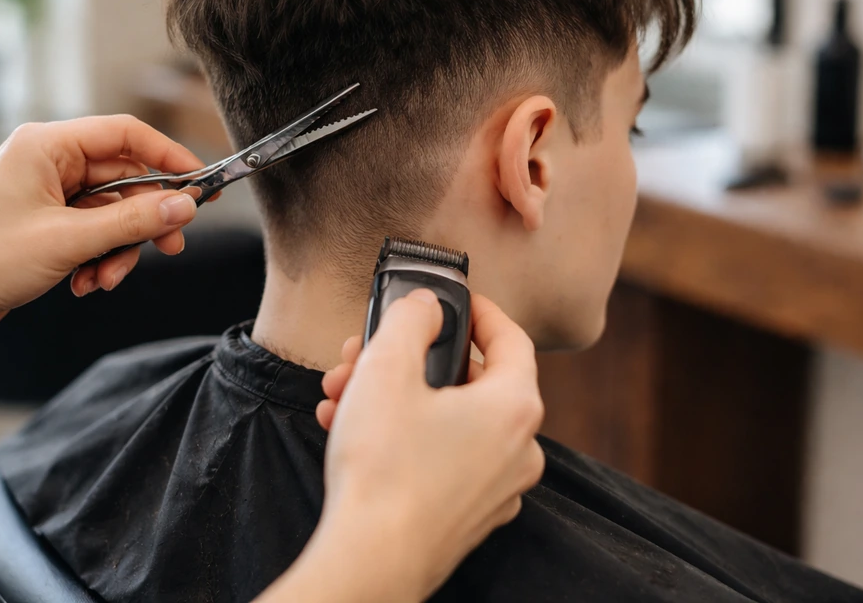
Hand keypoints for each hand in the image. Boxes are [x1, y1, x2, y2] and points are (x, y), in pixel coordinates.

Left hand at [0, 115, 209, 353]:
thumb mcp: (69, 241)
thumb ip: (133, 222)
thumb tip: (186, 206)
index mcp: (47, 145)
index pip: (126, 135)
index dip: (169, 157)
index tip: (202, 184)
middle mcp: (50, 163)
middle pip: (125, 179)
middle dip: (145, 220)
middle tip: (171, 246)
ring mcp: (49, 194)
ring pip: (113, 213)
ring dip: (119, 249)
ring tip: (105, 279)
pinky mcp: (48, 224)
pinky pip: (95, 233)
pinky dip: (99, 258)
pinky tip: (85, 284)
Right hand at [260, 291, 544, 602]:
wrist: (371, 561)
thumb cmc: (384, 470)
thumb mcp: (388, 368)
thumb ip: (411, 319)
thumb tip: (426, 306)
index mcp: (514, 407)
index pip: (511, 339)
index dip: (481, 311)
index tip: (454, 301)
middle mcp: (518, 449)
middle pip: (468, 380)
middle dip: (409, 360)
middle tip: (367, 353)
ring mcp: (496, 488)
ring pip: (447, 420)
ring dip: (395, 398)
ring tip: (344, 394)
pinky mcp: (468, 515)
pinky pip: (439, 457)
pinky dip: (402, 436)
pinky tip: (351, 429)